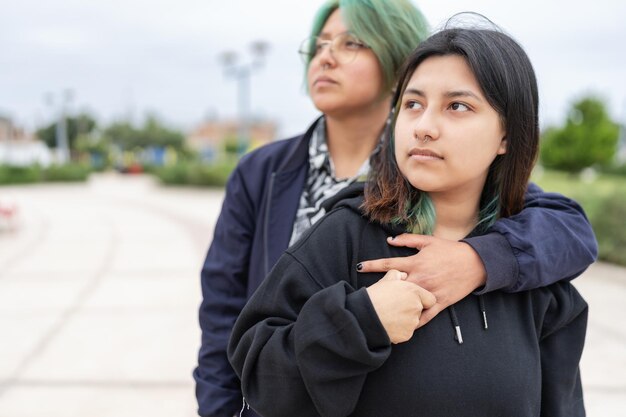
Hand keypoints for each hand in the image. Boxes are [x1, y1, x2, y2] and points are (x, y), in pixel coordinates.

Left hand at [359, 234, 485, 326]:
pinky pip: (425, 316)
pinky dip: (414, 322)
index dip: (371, 265)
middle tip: (366, 295)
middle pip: (394, 286)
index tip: (359, 267)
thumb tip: (390, 240)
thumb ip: (408, 240)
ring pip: (407, 303)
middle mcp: (420, 278)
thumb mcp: (428, 241)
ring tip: (380, 313)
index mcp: (415, 263)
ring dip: (394, 307)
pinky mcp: (440, 302)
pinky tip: (404, 326)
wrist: (475, 263)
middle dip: (380, 290)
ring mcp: (429, 292)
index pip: (388, 265)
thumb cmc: (450, 250)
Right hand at [365, 269, 435, 343]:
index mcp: (414, 292)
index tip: (411, 300)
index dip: (421, 300)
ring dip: (405, 320)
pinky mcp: (407, 335)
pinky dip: (399, 330)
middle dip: (411, 309)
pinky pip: (406, 332)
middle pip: (420, 310)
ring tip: (390, 316)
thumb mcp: (386, 280)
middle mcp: (417, 307)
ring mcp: (413, 322)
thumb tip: (403, 275)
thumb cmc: (374, 296)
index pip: (430, 299)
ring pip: (413, 321)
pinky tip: (389, 324)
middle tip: (396, 307)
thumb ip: (398, 275)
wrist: (364, 316)